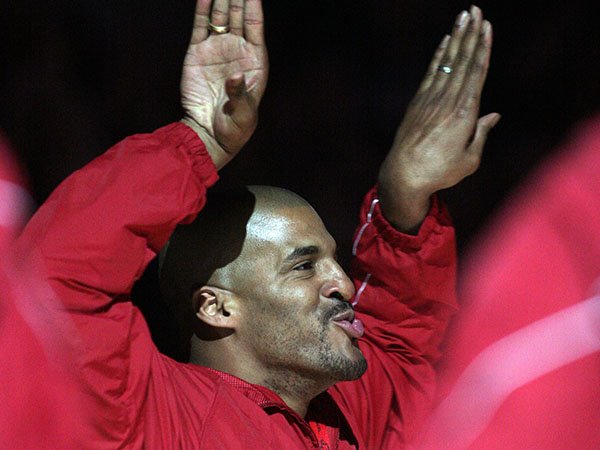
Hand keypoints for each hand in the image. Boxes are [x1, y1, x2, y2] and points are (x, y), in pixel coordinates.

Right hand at [181, 0, 267, 168]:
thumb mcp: (244, 114)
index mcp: (254, 61)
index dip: (253, 5)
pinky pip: (200, 26)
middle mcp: (237, 51)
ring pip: (220, 16)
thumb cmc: (234, 127)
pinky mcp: (197, 53)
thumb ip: (241, 94)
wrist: (208, 133)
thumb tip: (235, 76)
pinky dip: (202, 10)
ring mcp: (217, 49)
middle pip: (238, 15)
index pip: (255, 26)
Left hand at [378, 6, 499, 231]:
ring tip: (463, 16)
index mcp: (465, 114)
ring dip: (456, 38)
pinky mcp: (417, 104)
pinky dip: (439, 56)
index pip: (477, 73)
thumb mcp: (469, 159)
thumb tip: (494, 115)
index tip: (487, 27)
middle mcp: (448, 102)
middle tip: (476, 10)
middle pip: (463, 61)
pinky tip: (445, 42)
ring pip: (447, 63)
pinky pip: (431, 74)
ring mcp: (430, 100)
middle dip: (471, 34)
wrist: (404, 175)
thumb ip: (482, 134)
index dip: (482, 48)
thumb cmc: (440, 172)